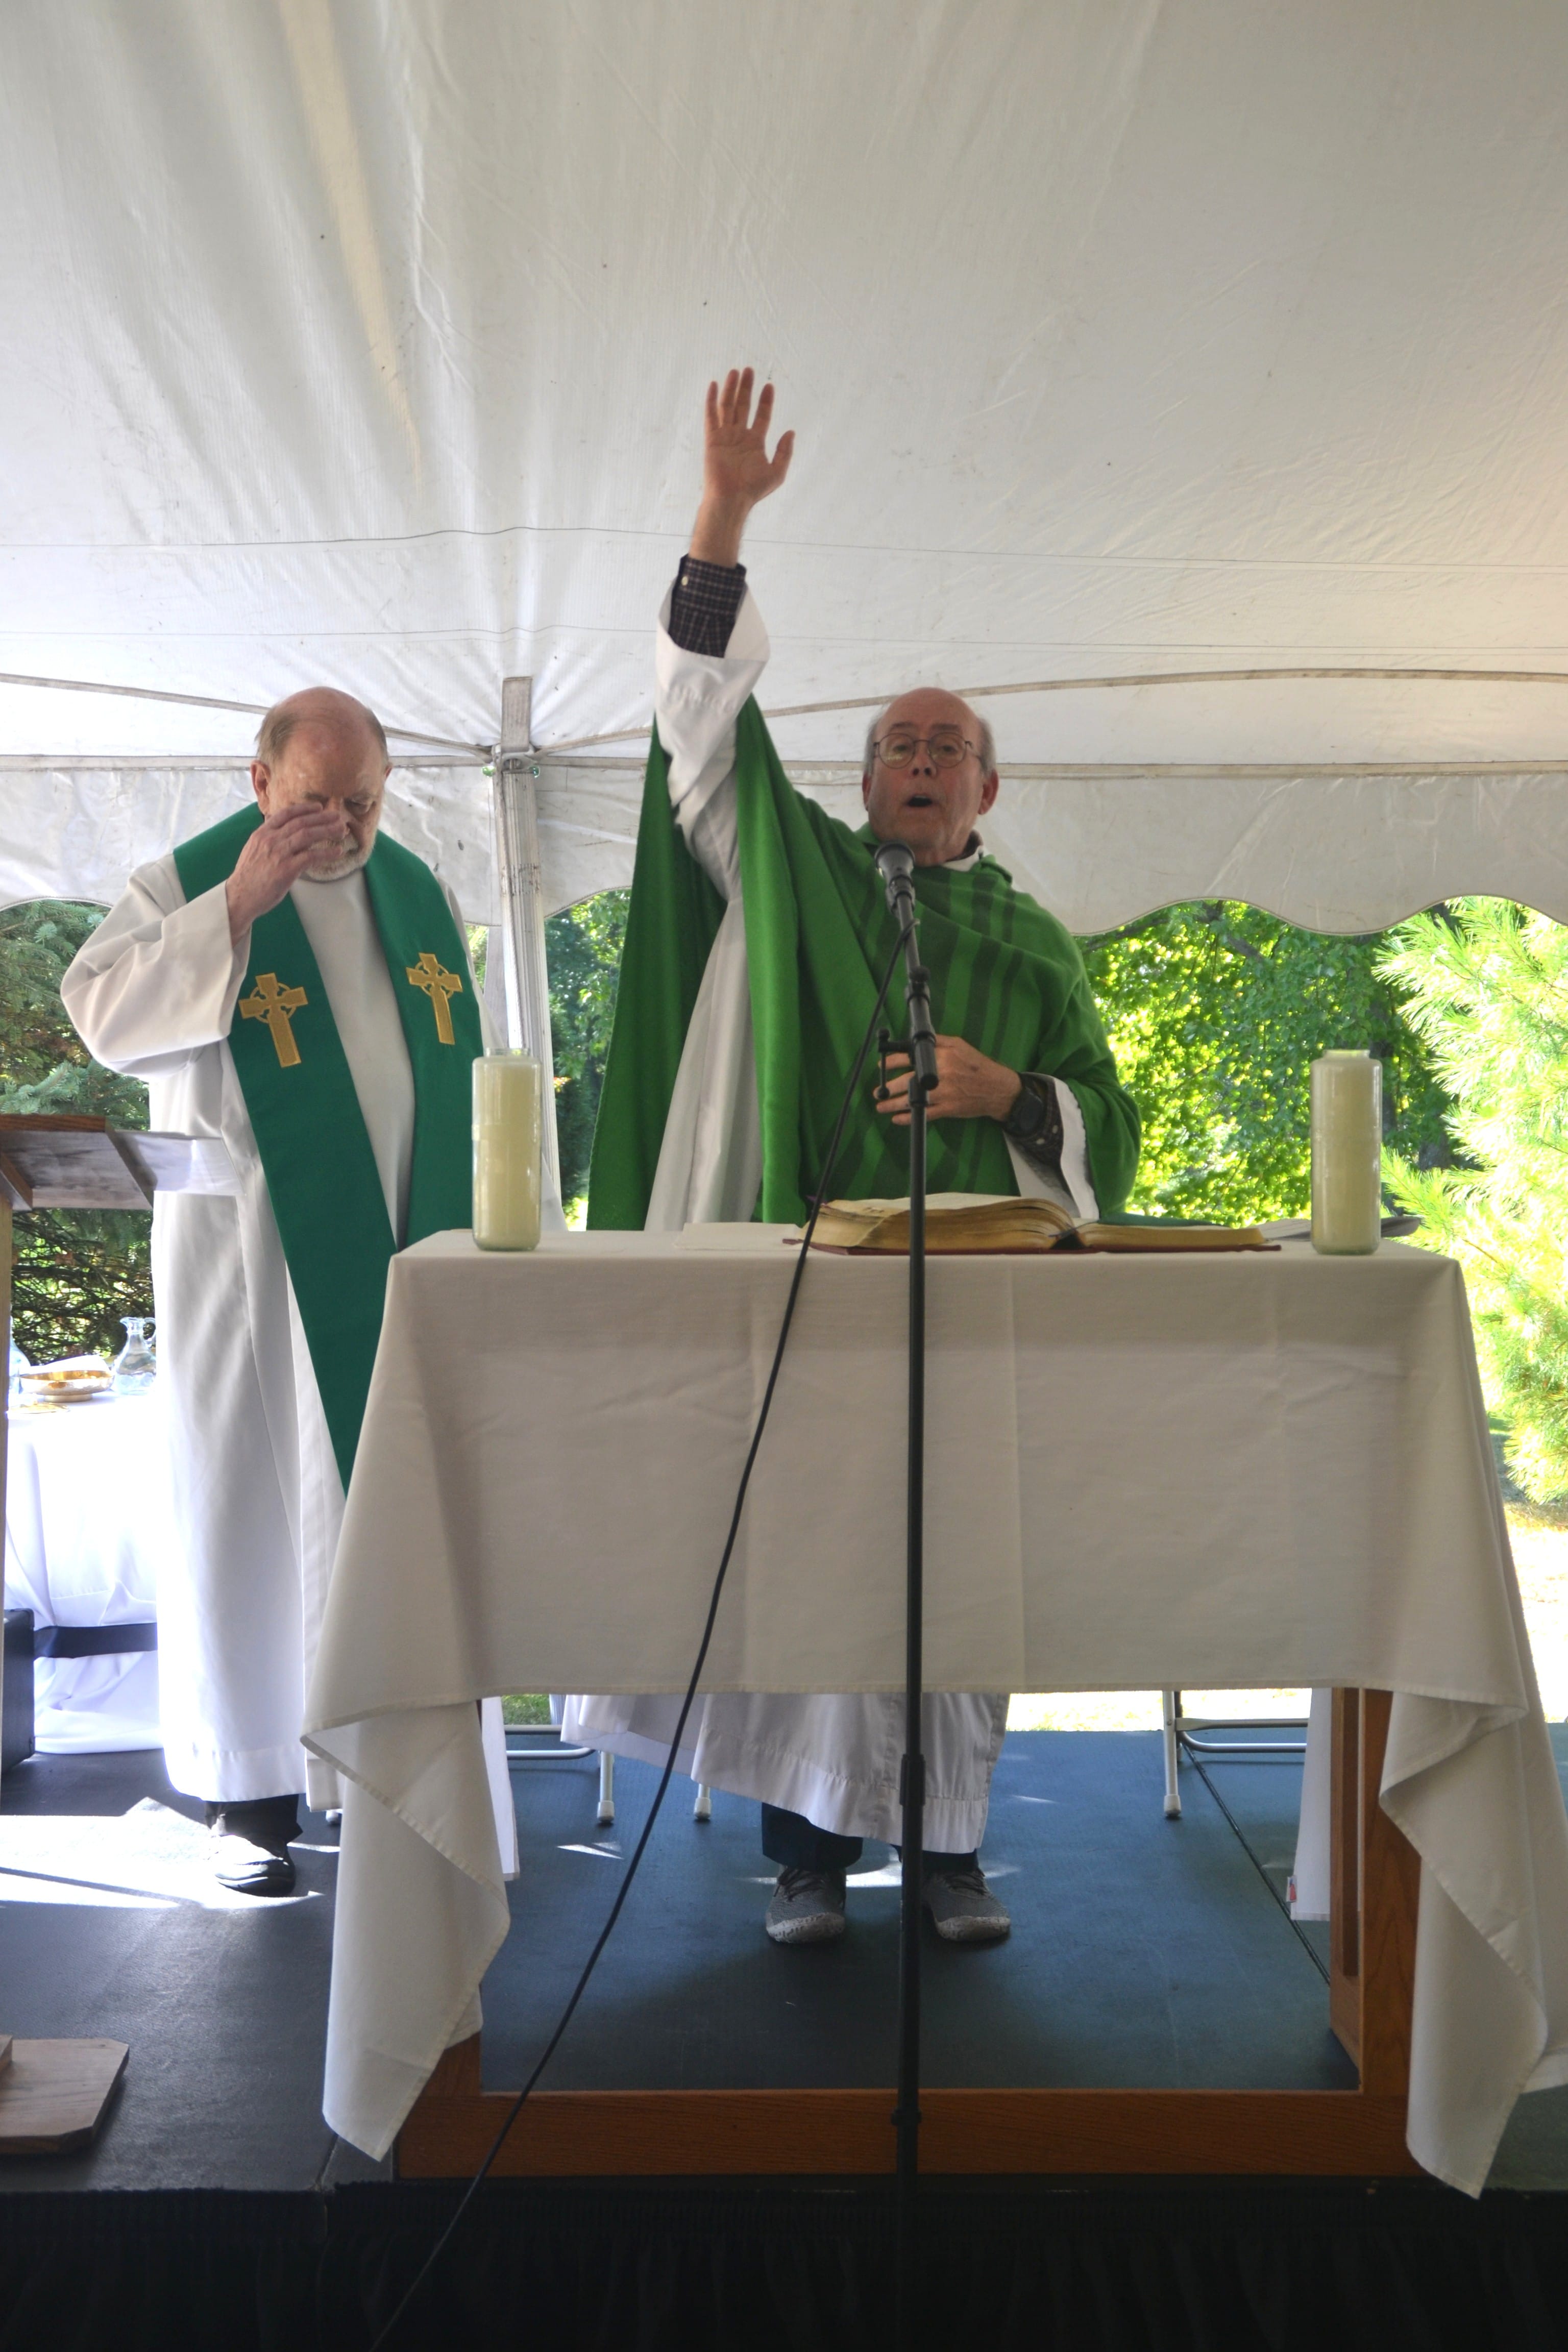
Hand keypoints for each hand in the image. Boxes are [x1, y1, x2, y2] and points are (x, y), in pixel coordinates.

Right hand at [225, 804, 347, 944]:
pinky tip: (338, 852)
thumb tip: (284, 833)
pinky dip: (327, 853)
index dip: (304, 809)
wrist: (240, 897)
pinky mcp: (287, 869)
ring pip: (307, 835)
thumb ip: (268, 840)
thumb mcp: (254, 850)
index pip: (286, 814)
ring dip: (327, 831)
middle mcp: (270, 839)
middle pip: (301, 822)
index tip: (318, 807)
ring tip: (342, 830)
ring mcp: (279, 853)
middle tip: (337, 817)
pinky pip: (311, 856)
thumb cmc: (248, 877)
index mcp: (262, 833)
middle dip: (322, 818)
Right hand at [688, 367, 794, 565]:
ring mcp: (725, 436)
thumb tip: (791, 432)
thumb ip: (785, 451)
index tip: (769, 385)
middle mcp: (739, 436)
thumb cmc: (753, 489)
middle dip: (747, 388)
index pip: (761, 416)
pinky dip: (711, 400)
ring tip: (736, 371)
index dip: (765, 401)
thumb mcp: (777, 471)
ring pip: (728, 406)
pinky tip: (714, 384)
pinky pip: (711, 416)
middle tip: (750, 370)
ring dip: (732, 389)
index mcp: (754, 442)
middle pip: (743, 406)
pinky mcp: (712, 439)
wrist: (732, 499)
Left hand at [875, 1036, 1022, 1126]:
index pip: (910, 1058)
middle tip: (878, 1091)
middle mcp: (940, 1076)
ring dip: (893, 1105)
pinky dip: (909, 1118)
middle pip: (907, 1082)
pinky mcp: (948, 1109)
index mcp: (941, 1058)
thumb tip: (919, 1039)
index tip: (882, 1065)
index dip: (893, 1062)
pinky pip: (924, 1115)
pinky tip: (898, 1120)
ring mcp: (943, 1094)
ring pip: (913, 1100)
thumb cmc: (978, 1066)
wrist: (996, 1089)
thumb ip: (939, 1042)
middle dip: (889, 1087)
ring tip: (881, 1107)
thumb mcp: (960, 1045)